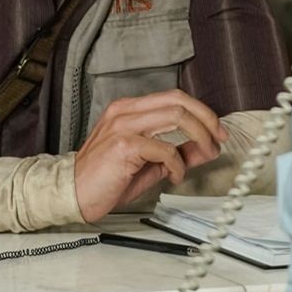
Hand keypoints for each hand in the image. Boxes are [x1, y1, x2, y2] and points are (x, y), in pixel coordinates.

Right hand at [73, 90, 228, 222]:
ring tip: (204, 154)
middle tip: (219, 139)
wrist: (73, 194)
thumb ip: (176, 153)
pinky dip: (177, 164)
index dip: (201, 112)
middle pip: (178, 100)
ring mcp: (123, 125)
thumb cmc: (105, 179)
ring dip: (199, 136)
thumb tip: (205, 149)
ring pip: (176, 116)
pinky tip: (173, 176)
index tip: (217, 131)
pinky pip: (165, 148)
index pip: (174, 98)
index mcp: (129, 109)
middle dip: (207, 119)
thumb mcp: (149, 164)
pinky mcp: (123, 144)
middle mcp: (125, 111)